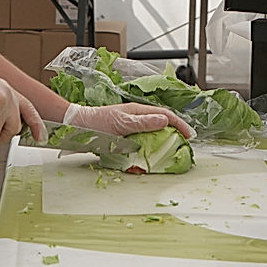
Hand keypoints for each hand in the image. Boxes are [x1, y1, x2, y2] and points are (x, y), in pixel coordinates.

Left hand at [64, 102, 195, 138]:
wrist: (77, 126)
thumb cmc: (97, 123)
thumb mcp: (122, 123)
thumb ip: (143, 122)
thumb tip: (166, 120)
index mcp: (139, 111)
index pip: (166, 116)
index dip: (180, 125)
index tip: (190, 137)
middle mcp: (137, 117)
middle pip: (162, 123)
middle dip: (175, 132)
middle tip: (184, 145)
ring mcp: (131, 126)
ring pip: (153, 132)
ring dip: (163, 140)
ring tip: (171, 151)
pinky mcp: (124, 135)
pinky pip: (142, 140)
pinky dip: (150, 147)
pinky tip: (150, 155)